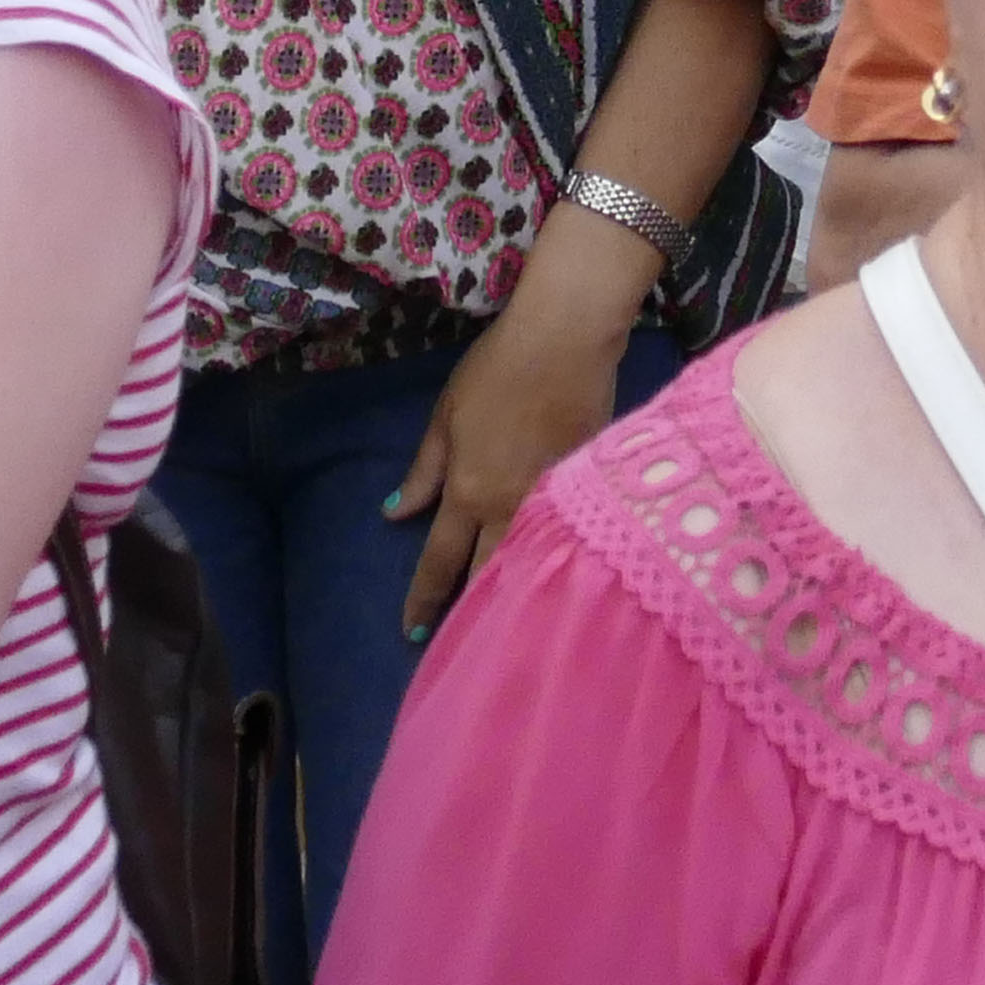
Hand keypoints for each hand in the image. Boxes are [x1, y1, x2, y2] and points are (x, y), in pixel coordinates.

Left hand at [390, 284, 626, 635]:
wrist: (567, 342)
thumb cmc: (497, 371)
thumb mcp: (447, 416)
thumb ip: (425, 470)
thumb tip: (397, 514)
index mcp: (468, 492)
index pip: (441, 561)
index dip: (424, 600)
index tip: (414, 633)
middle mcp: (509, 509)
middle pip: (489, 576)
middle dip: (470, 612)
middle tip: (460, 643)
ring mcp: (553, 505)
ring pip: (530, 566)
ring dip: (512, 596)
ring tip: (502, 627)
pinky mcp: (586, 493)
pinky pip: (563, 542)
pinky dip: (551, 565)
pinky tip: (550, 584)